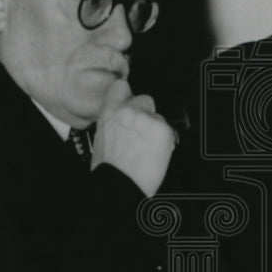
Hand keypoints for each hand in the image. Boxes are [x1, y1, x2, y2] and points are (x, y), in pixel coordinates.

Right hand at [91, 79, 176, 195]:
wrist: (119, 185)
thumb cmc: (109, 169)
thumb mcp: (102, 138)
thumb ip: (114, 122)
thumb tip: (123, 121)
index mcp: (110, 112)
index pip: (121, 87)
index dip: (128, 94)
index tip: (130, 100)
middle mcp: (129, 111)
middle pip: (146, 100)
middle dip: (146, 114)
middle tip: (142, 133)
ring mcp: (148, 120)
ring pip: (159, 118)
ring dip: (156, 130)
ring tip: (147, 149)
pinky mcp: (163, 130)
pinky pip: (169, 132)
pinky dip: (165, 142)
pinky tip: (155, 154)